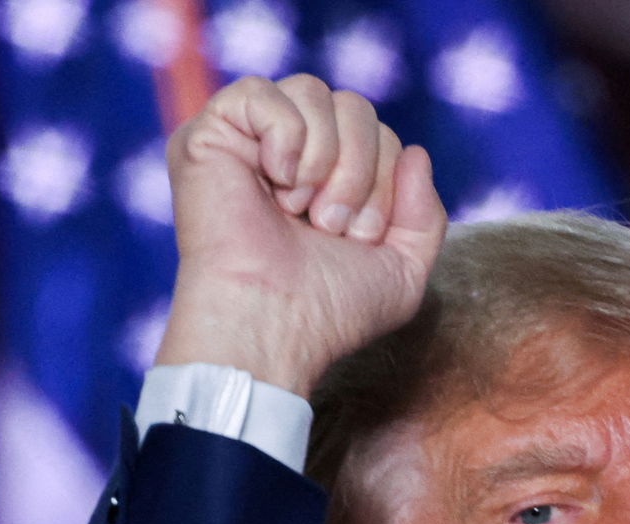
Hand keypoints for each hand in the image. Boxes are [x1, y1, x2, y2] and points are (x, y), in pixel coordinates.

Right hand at [154, 75, 447, 396]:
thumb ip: (424, 213)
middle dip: (360, 168)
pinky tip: (274, 181)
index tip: (358, 236)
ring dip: (325, 157)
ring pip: (313, 91)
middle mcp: (284, 156)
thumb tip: (415, 152)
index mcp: (325, 180)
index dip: (384, 178)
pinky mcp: (205, 137)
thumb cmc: (329, 311)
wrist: (274, 327)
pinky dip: (284, 136)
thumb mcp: (403, 270)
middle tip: (330, 225)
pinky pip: (260, 91)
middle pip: (353, 105)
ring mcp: (243, 144)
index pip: (379, 132)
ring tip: (302, 210)